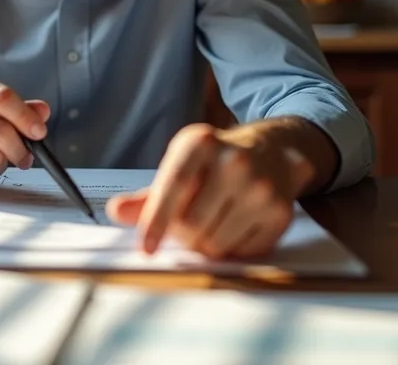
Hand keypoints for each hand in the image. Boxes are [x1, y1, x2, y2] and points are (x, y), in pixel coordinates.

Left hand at [106, 122, 315, 258]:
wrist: (273, 150)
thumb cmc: (215, 161)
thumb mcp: (181, 165)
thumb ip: (148, 195)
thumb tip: (116, 212)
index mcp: (201, 143)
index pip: (173, 187)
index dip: (156, 221)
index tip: (146, 248)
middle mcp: (234, 161)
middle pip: (192, 225)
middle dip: (182, 235)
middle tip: (185, 226)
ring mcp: (261, 188)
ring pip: (216, 245)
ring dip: (205, 245)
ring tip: (210, 224)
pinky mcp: (280, 213)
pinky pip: (242, 253)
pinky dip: (232, 249)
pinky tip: (234, 226)